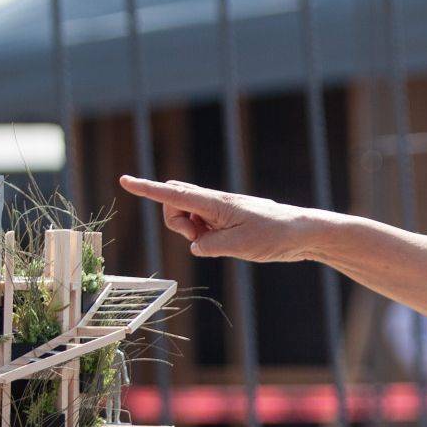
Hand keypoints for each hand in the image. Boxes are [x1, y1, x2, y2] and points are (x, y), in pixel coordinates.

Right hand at [120, 176, 326, 262]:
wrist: (301, 233)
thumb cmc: (273, 235)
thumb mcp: (237, 246)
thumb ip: (208, 246)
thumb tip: (195, 245)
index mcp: (215, 204)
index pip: (173, 195)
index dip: (147, 189)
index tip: (124, 180)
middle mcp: (215, 203)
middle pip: (175, 203)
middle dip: (175, 222)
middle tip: (201, 240)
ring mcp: (220, 211)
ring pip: (188, 217)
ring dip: (192, 233)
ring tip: (220, 244)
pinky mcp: (227, 221)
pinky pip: (203, 227)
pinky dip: (205, 237)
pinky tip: (228, 244)